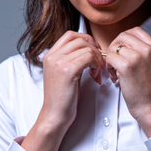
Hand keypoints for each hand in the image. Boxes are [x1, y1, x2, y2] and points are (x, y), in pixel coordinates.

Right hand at [21, 31, 103, 150]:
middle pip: (80, 39)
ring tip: (98, 73)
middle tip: (100, 63)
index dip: (86, 40)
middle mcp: (52, 55)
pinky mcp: (67, 71)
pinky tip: (96, 77)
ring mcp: (58, 62)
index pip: (70, 34)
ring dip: (97, 59)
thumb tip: (89, 48)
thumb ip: (71, 59)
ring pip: (86, 48)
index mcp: (50, 55)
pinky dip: (97, 66)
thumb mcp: (64, 74)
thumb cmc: (63, 98)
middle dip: (94, 49)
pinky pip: (88, 57)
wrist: (55, 116)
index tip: (94, 53)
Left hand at [105, 28, 150, 136]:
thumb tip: (122, 45)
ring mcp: (137, 56)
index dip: (124, 40)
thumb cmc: (148, 89)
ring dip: (111, 59)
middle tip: (115, 62)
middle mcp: (148, 48)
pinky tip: (115, 76)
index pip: (135, 30)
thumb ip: (142, 51)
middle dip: (115, 48)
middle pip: (122, 36)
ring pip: (114, 47)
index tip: (121, 51)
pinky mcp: (127, 65)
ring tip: (116, 72)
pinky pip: (109, 57)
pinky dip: (108, 66)